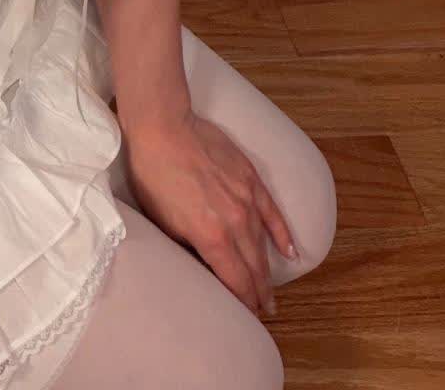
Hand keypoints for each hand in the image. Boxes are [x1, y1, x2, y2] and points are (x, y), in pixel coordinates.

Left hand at [122, 112, 296, 319]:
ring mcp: (246, 199)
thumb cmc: (153, 175)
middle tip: (263, 310)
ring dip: (267, 270)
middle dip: (258, 292)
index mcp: (212, 237)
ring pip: (262, 244)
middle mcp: (235, 222)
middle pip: (253, 267)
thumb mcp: (163, 221)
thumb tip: (203, 265)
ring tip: (270, 291)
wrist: (162, 127)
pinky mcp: (250, 178)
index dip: (243, 302)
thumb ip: (188, 247)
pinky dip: (282, 234)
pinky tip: (291, 252)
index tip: (247, 316)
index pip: (236, 280)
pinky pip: (272, 212)